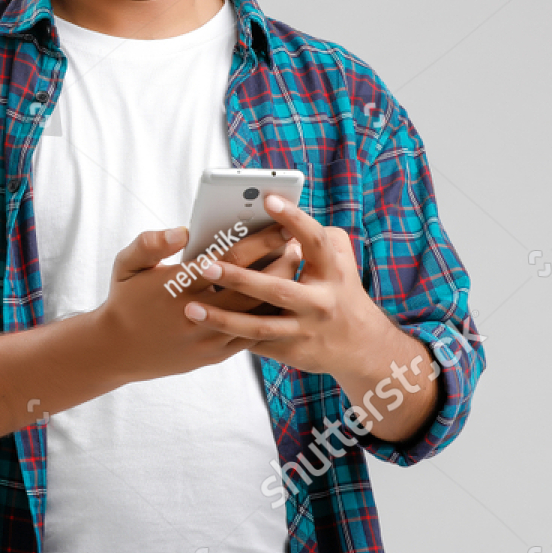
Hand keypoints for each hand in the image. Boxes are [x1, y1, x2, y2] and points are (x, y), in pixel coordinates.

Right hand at [89, 224, 294, 385]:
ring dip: (279, 290)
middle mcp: (195, 315)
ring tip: (294, 269)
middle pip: (252, 287)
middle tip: (297, 243)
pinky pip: (250, 336)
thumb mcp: (126, 265)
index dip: (258, 242)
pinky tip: (279, 299)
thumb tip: (182, 230)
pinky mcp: (213, 356)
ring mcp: (207, 339)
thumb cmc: (125, 300)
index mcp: (176, 287)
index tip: (279, 226)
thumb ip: (150, 243)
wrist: (116, 351)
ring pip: (256, 314)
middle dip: (279, 263)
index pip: (227, 261)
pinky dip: (268, 316)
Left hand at [181, 194, 391, 378]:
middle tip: (205, 266)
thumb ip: (316, 236)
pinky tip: (201, 328)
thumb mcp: (341, 259)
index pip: (314, 241)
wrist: (361, 346)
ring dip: (223, 318)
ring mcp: (305, 330)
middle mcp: (320, 302)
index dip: (294, 219)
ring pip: (259, 326)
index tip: (268, 200)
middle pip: (277, 290)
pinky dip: (230, 334)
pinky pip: (256, 343)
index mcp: (333, 272)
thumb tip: (285, 215)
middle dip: (240, 278)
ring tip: (190, 308)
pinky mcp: (293, 352)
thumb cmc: (341, 289)